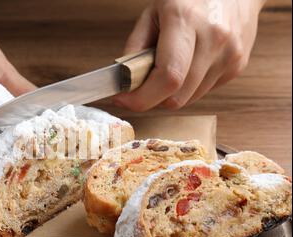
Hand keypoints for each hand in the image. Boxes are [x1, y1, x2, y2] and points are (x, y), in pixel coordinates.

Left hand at [114, 0, 264, 110]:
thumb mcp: (152, 12)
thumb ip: (136, 47)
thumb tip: (125, 81)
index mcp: (186, 19)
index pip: (168, 77)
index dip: (141, 97)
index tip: (124, 99)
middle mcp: (213, 38)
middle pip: (177, 96)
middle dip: (151, 100)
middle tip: (139, 89)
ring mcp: (230, 54)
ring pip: (188, 99)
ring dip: (170, 94)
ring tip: (165, 70)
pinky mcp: (237, 66)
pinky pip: (203, 92)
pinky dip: (187, 88)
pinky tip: (186, 66)